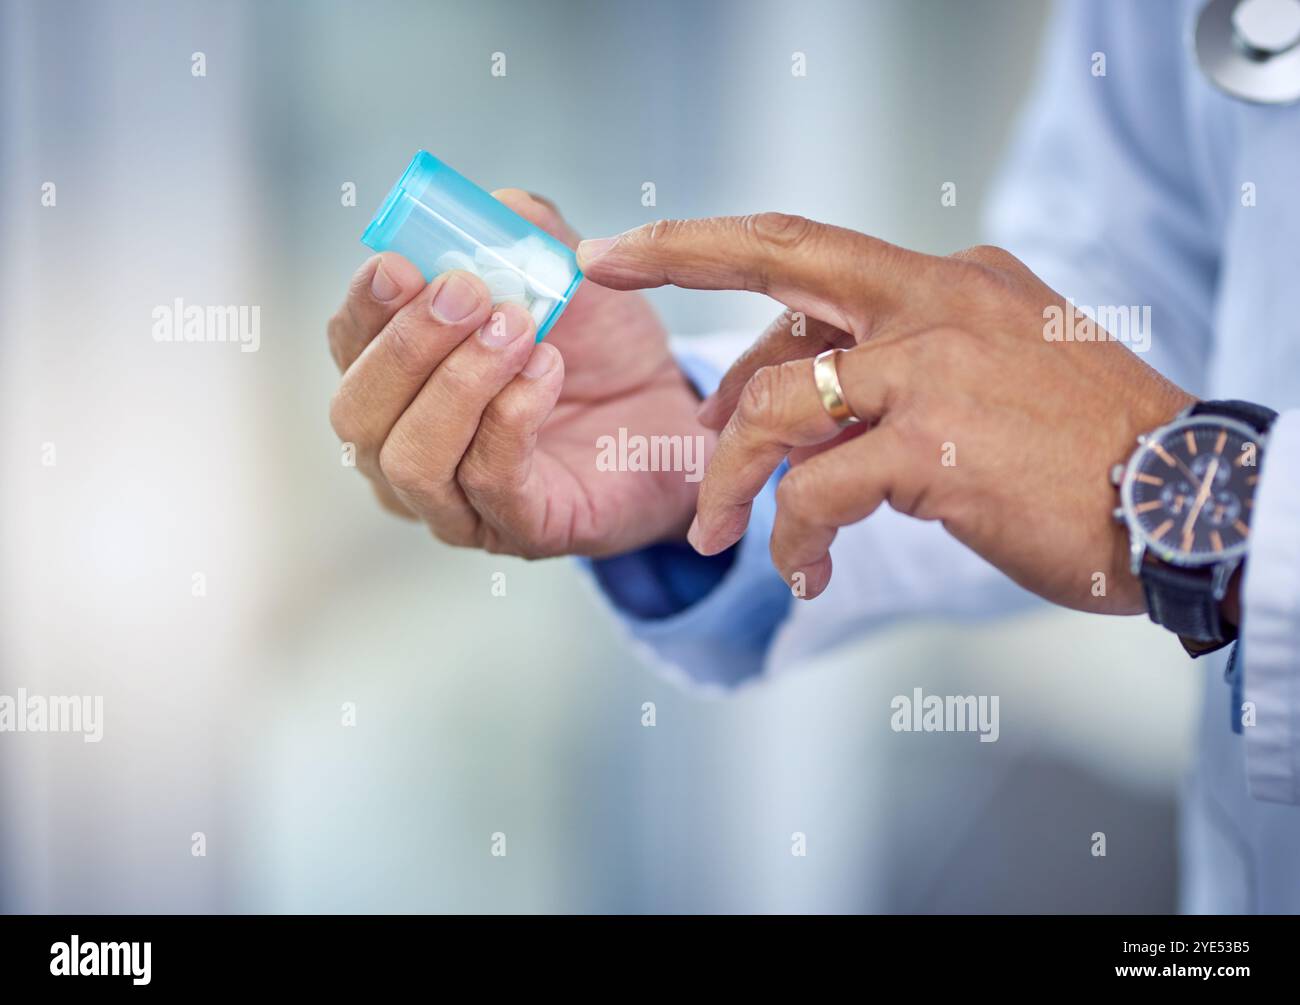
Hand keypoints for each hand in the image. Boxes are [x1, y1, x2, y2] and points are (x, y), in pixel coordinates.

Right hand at [326, 191, 709, 557]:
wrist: (672, 415)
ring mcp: (456, 503)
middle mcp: (405, 451)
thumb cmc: (600, 351)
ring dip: (458, 384)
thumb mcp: (563, 277)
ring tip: (518, 329)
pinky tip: (547, 370)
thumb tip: (495, 205)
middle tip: (466, 291)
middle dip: (406, 347)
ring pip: (412, 458)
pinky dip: (511, 420)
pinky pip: (488, 482)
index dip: (364, 308)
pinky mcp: (518, 531)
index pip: (348, 350)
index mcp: (397, 385)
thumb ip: (525, 236)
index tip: (399, 263)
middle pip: (357, 414)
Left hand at [576, 214, 1194, 610]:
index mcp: (953, 281)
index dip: (726, 247)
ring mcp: (935, 368)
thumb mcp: (1003, 372)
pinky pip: (818, 488)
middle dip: (679, 250)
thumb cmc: (1092, 451)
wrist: (1184, 500)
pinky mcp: (935, 445)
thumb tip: (822, 391)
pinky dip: (793, 534)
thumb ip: (912, 366)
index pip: (817, 254)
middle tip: (604, 264)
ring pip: (778, 400)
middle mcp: (939, 302)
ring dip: (729, 474)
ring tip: (716, 531)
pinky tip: (804, 571)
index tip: (652, 248)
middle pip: (785, 254)